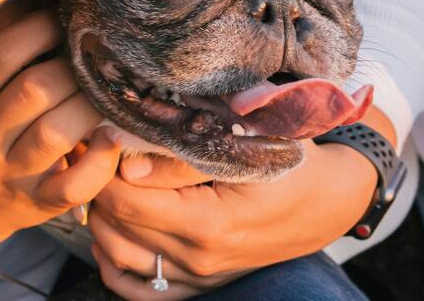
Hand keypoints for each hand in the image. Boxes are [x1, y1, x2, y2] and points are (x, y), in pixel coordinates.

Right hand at [0, 6, 120, 250]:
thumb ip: (1, 48)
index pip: (2, 52)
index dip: (42, 28)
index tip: (68, 17)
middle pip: (34, 90)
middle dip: (73, 67)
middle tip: (98, 54)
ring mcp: (10, 173)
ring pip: (55, 135)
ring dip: (89, 106)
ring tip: (109, 90)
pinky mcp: (36, 204)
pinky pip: (72, 187)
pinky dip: (98, 163)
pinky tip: (112, 139)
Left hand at [90, 138, 380, 297]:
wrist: (324, 200)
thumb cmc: (285, 161)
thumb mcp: (242, 145)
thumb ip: (181, 156)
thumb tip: (126, 166)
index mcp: (208, 223)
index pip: (123, 199)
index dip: (102, 165)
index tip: (102, 138)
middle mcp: (198, 259)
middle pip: (113, 226)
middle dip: (98, 187)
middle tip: (101, 155)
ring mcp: (198, 278)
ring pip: (116, 255)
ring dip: (102, 219)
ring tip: (109, 184)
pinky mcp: (198, 286)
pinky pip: (135, 289)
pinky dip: (114, 262)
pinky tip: (117, 230)